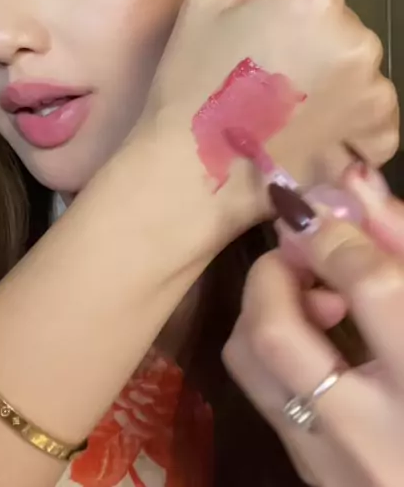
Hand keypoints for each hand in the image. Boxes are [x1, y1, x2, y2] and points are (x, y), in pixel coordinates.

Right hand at [138, 0, 397, 257]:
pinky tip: (314, 130)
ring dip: (333, 77)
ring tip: (288, 110)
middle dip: (311, 38)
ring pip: (356, 64)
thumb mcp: (203, 1)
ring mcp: (374, 89)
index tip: (257, 33)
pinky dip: (352, 118)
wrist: (196, 171)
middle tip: (269, 75)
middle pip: (338, 20)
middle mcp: (357, 37)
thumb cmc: (192, 82)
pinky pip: (374, 111)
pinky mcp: (379, 133)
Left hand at [222, 172, 403, 486]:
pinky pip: (263, 391)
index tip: (321, 204)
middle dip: (278, 271)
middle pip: (276, 332)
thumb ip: (402, 244)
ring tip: (318, 298)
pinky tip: (322, 341)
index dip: (338, 232)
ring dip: (266, 308)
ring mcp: (329, 463)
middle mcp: (370, 434)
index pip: (371, 288)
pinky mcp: (307, 472)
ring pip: (249, 363)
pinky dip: (274, 346)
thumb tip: (349, 180)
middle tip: (306, 250)